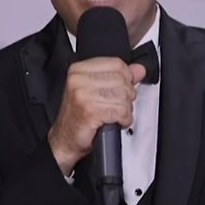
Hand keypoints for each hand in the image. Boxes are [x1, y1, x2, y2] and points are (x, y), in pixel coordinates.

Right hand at [48, 57, 145, 175]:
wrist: (65, 140)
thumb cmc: (78, 117)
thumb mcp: (96, 90)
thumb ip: (119, 77)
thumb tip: (139, 69)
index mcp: (79, 70)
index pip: (117, 64)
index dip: (127, 77)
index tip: (123, 87)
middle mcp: (79, 80)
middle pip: (122, 80)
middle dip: (126, 96)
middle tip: (116, 105)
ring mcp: (83, 95)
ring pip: (123, 96)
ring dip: (125, 109)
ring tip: (114, 114)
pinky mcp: (90, 111)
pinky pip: (120, 111)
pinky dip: (124, 119)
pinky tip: (115, 121)